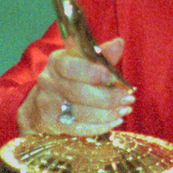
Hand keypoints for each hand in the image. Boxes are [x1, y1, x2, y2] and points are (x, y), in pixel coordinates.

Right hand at [16, 38, 133, 136]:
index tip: (113, 77)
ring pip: (80, 112)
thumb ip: (101, 56)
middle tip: (128, 98)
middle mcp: (49, 81)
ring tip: (125, 109)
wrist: (44, 102)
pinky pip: (78, 128)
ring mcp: (48, 104)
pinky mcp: (52, 123)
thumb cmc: (72, 78)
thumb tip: (119, 43)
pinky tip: (116, 121)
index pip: (71, 66)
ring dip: (108, 113)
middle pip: (79, 92)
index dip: (93, 72)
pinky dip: (100, 126)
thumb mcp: (84, 62)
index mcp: (58, 62)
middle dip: (108, 97)